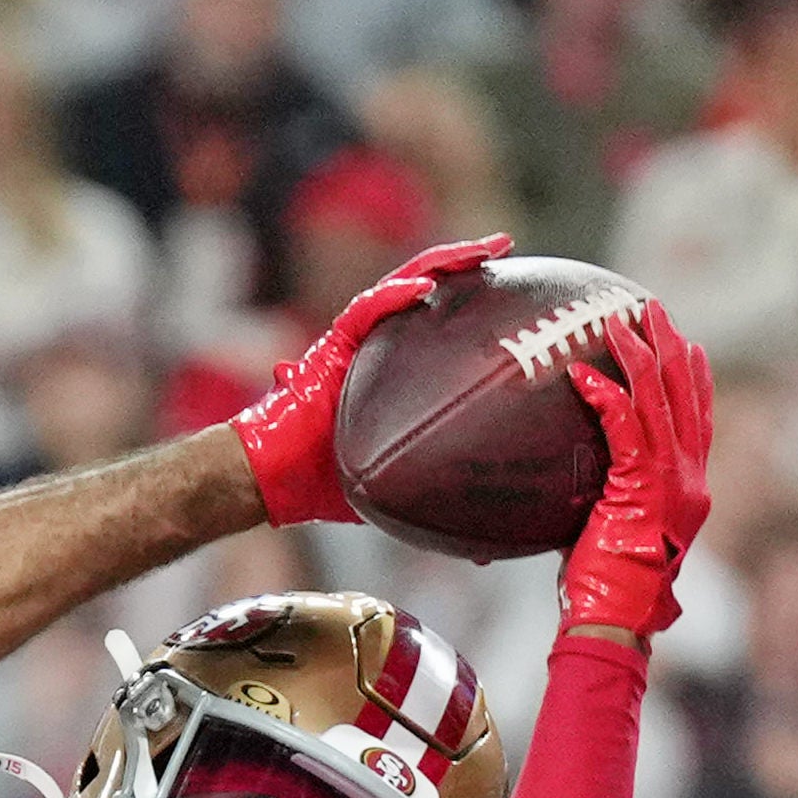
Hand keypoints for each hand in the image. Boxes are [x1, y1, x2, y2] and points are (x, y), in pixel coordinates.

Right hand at [226, 235, 510, 529]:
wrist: (274, 479)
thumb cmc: (329, 486)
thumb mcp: (402, 491)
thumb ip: (444, 502)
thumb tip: (491, 551)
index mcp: (398, 369)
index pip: (444, 323)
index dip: (479, 301)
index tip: (522, 292)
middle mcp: (379, 345)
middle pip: (429, 287)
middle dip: (469, 263)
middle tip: (508, 246)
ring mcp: (354, 340)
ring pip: (404, 283)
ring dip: (444, 261)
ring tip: (484, 248)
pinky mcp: (331, 345)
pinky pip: (365, 312)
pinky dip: (395, 297)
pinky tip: (425, 287)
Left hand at [555, 296, 721, 641]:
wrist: (616, 623)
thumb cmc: (608, 593)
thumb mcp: (618, 536)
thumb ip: (613, 505)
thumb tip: (581, 496)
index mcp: (691, 490)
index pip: (700, 420)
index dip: (696, 377)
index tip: (687, 343)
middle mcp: (690, 480)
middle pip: (685, 395)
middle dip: (668, 346)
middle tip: (650, 310)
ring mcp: (671, 482)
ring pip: (657, 400)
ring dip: (635, 355)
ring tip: (616, 322)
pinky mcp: (642, 488)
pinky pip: (623, 428)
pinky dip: (604, 397)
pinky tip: (582, 374)